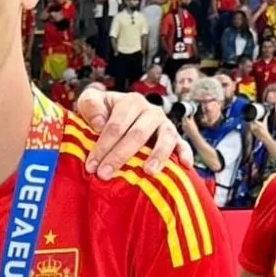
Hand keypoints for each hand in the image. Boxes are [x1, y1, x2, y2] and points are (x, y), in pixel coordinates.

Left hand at [75, 85, 193, 177]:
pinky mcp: (175, 138)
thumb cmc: (102, 112)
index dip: (103, 146)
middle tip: (105, 174)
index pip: (117, 125)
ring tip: (148, 172)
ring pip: (165, 137)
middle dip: (120, 156)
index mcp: (131, 102)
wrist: (117, 115)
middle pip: (137, 134)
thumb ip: (90, 105)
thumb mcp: (90, 102)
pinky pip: (182, 143)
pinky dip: (185, 152)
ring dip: (158, 155)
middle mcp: (151, 111)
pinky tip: (185, 164)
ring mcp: (165, 124)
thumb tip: (99, 124)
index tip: (91, 166)